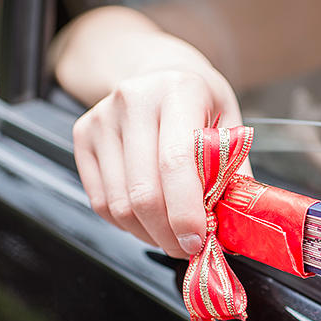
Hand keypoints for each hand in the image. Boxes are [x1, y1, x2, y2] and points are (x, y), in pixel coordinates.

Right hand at [71, 66, 247, 257]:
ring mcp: (103, 118)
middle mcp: (134, 100)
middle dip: (167, 233)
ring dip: (148, 233)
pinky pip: (101, 202)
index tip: (198, 241)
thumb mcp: (230, 125)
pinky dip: (127, 223)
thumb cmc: (200, 102)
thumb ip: (234, 174)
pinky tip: (148, 219)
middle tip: (187, 247)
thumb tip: (236, 226)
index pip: (175, 161)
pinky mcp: (83, 135)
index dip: (185, 211)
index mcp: (179, 91)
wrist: (160, 72)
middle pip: (143, 191)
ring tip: (171, 234)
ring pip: (119, 204)